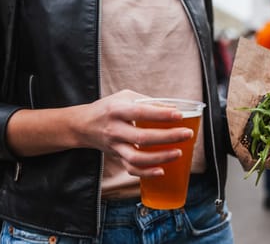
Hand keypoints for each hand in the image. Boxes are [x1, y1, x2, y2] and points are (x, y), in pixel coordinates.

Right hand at [77, 90, 192, 177]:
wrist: (83, 125)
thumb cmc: (108, 108)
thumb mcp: (125, 97)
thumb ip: (148, 102)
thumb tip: (173, 108)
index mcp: (117, 110)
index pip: (141, 112)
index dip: (161, 114)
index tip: (179, 115)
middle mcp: (115, 130)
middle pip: (142, 137)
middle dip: (168, 137)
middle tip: (187, 134)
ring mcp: (115, 146)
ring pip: (137, 158)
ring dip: (160, 157)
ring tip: (178, 152)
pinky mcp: (116, 158)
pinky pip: (131, 169)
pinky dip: (147, 173)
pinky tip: (162, 171)